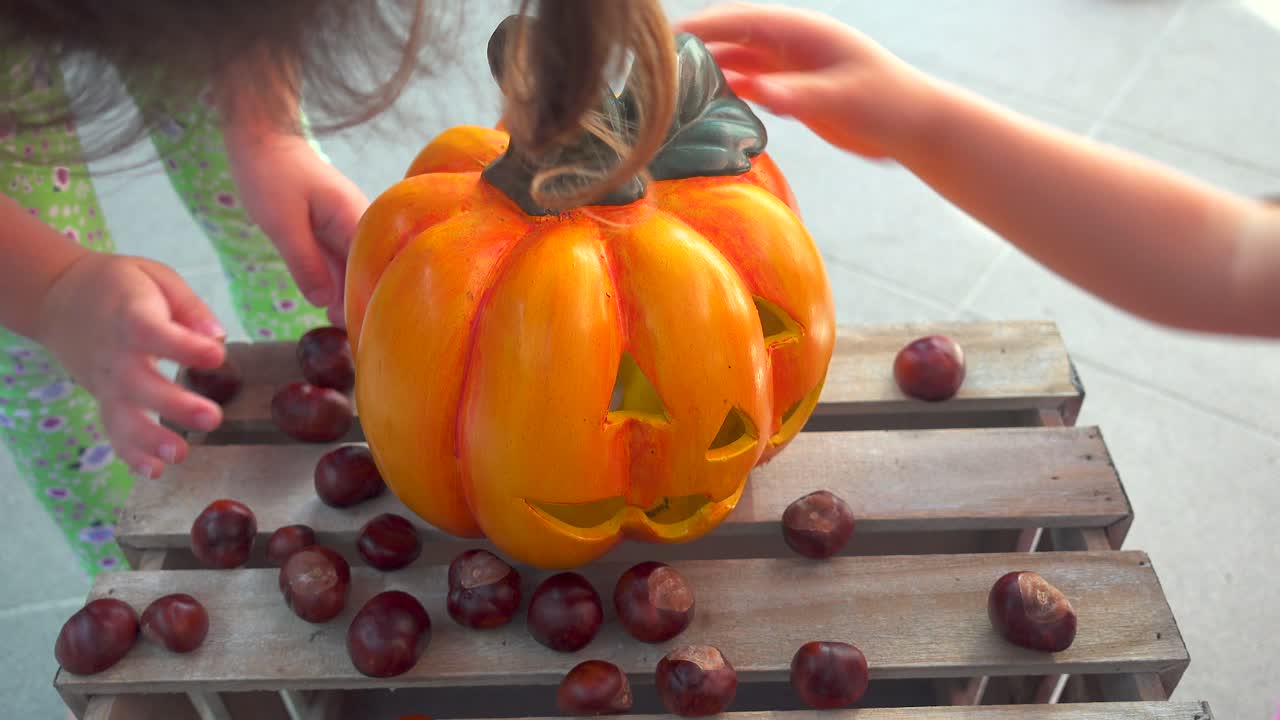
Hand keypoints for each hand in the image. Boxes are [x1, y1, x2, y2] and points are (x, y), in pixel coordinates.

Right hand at [35, 253, 227, 478]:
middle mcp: (116, 355)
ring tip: (180, 455)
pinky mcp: (103, 400)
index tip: (216, 355)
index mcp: (131, 317)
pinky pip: (113, 431)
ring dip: (150, 440)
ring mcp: (106, 382)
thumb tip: (217, 335)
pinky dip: (130, 454)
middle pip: (141, 384)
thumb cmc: (121, 287)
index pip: (155, 334)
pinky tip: (155, 471)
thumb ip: (188, 306)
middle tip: (212, 418)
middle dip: (175, 405)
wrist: (60, 298)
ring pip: (123, 416)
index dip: (184, 347)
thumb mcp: (156, 278)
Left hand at [226, 133, 368, 326]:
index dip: (372, 305)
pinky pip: (340, 267)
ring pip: (356, 275)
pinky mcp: (333, 235)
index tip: (370, 339)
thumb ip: (304, 263)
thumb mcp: (281, 223)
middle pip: (372, 277)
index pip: (375, 272)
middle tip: (360, 350)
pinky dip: (336, 288)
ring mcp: (349, 232)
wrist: (261, 139)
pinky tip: (331, 314)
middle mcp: (361, 228)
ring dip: (350, 302)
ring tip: (350, 342)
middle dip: (365, 309)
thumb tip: (324, 303)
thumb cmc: (271, 173)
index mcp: (358, 221)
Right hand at [676, 3, 939, 158]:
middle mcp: (791, 44)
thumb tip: (759, 92)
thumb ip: (799, 96)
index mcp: (802, 32)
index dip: (705, 27)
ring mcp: (791, 67)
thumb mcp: (843, 100)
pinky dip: (727, 93)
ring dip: (708, 73)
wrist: (916, 126)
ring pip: (738, 62)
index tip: (668, 39)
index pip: (742, 22)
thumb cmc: (887, 105)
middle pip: (732, 38)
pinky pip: (750, 85)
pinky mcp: (794, 92)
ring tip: (670, 92)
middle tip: (655, 69)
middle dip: (695, 49)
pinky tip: (703, 109)